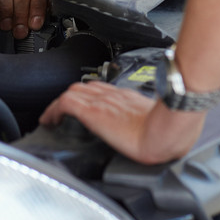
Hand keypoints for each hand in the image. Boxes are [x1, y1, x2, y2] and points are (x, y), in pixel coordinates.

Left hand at [40, 81, 205, 164]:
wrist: (168, 131)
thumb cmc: (169, 129)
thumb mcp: (158, 122)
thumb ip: (152, 121)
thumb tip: (157, 132)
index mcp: (129, 98)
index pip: (103, 89)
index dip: (89, 95)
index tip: (82, 106)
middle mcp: (114, 95)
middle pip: (86, 87)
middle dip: (72, 98)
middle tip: (62, 112)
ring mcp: (103, 102)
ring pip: (74, 92)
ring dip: (62, 103)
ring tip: (53, 117)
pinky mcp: (94, 112)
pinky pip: (66, 104)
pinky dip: (54, 110)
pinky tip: (49, 121)